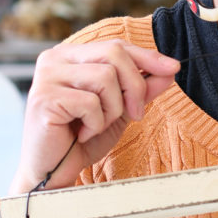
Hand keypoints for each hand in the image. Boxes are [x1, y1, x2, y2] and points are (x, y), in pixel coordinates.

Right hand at [11, 40, 179, 193]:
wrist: (54, 172)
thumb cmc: (82, 140)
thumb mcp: (119, 111)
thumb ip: (140, 89)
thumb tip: (169, 69)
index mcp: (70, 56)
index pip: (115, 45)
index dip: (147, 56)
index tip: (173, 68)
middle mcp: (55, 59)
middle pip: (114, 54)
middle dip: (135, 86)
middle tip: (136, 114)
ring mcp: (47, 77)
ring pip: (105, 78)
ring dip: (112, 109)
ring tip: (97, 126)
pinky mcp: (44, 98)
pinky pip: (90, 103)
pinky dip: (95, 123)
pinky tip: (81, 134)